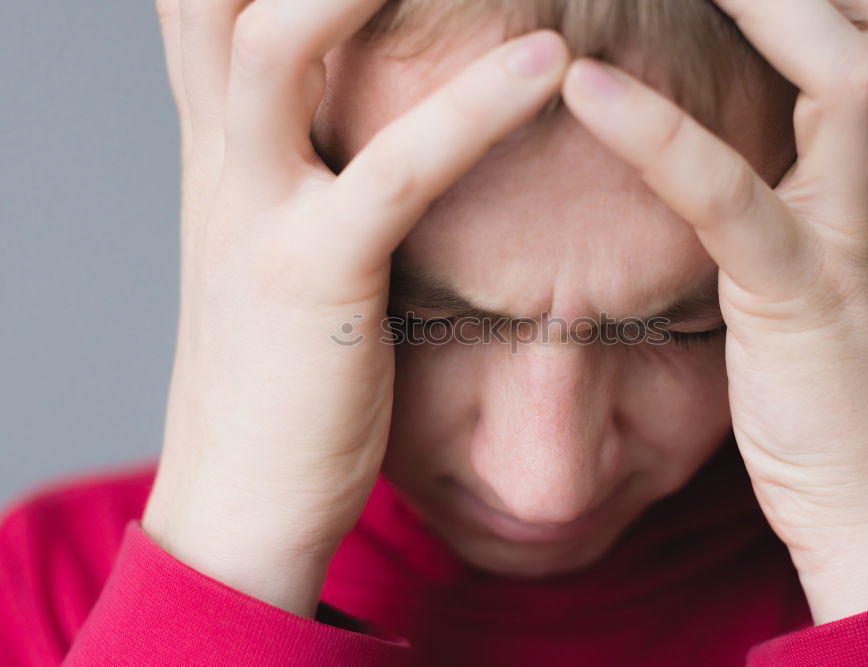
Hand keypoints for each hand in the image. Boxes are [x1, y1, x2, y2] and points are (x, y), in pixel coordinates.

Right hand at [144, 0, 568, 617]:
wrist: (244, 494)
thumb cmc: (282, 364)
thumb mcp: (273, 237)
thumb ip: (299, 153)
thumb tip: (346, 96)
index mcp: (216, 137)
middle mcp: (218, 152)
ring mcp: (255, 211)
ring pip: (280, 43)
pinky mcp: (310, 281)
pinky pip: (390, 174)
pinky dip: (468, 110)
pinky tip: (545, 60)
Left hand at [560, 0, 867, 623]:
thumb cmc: (821, 375)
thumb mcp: (805, 253)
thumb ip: (775, 182)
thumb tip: (706, 134)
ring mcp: (851, 230)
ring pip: (842, 74)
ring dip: (760, 1)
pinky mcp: (802, 295)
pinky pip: (732, 197)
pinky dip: (659, 135)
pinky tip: (583, 87)